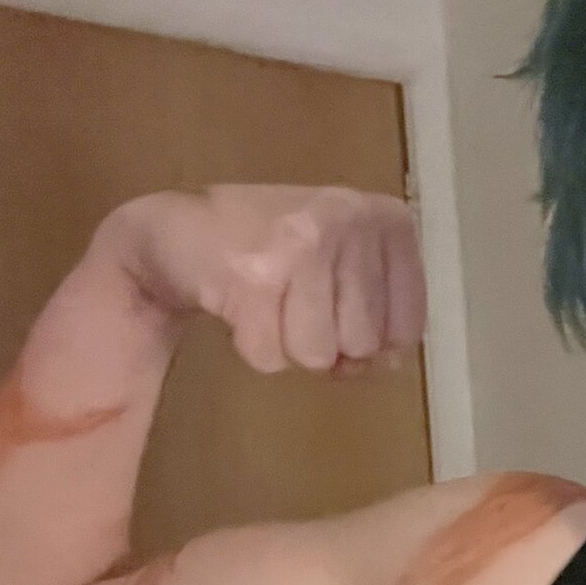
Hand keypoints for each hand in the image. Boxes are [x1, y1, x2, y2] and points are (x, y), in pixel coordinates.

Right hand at [101, 185, 425, 378]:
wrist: (177, 229)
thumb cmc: (274, 254)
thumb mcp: (342, 268)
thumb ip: (378, 314)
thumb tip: (386, 366)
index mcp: (386, 219)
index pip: (408, 325)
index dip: (372, 342)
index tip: (339, 314)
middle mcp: (350, 220)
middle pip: (363, 344)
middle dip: (326, 342)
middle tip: (294, 305)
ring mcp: (302, 245)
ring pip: (318, 355)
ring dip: (286, 345)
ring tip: (268, 303)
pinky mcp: (254, 276)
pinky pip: (271, 356)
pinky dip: (253, 347)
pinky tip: (242, 307)